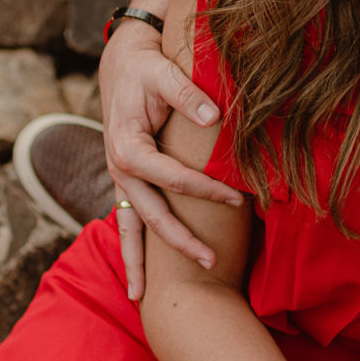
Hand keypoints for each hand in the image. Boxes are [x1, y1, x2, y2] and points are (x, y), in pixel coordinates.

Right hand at [99, 20, 243, 298]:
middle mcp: (119, 169)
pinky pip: (127, 220)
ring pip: (129, 228)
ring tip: (141, 298)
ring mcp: (120, 179)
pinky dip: (132, 249)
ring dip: (139, 262)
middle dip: (179, 242)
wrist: (121, 62)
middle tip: (212, 264)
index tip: (240, 198)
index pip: (173, 178)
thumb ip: (186, 94)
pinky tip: (136, 281)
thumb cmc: (145, 67)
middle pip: (151, 215)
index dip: (207, 190)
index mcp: (128, 147)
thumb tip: (215, 115)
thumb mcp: (163, 73)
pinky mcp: (126, 181)